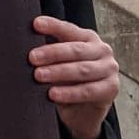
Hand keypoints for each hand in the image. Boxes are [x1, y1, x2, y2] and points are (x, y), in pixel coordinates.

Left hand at [29, 16, 118, 138]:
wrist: (84, 113)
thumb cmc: (68, 82)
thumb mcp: (58, 65)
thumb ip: (49, 55)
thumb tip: (27, 49)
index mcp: (88, 38)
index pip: (69, 30)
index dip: (53, 26)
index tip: (35, 24)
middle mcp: (102, 50)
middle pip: (75, 50)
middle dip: (52, 53)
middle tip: (32, 58)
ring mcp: (109, 69)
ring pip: (82, 69)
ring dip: (58, 72)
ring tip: (39, 76)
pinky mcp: (111, 89)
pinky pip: (88, 90)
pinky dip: (69, 93)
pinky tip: (53, 94)